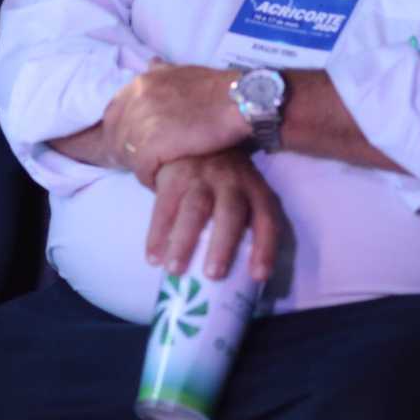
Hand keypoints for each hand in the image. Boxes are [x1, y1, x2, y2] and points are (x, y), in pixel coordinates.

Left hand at [102, 61, 248, 188]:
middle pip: (115, 133)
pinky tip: (159, 180)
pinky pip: (141, 167)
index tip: (132, 145)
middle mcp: (137, 98)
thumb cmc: (219, 89)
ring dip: (136, 165)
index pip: (114, 112)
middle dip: (123, 150)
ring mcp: (142, 120)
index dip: (121, 131)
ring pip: (126, 152)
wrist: (242, 100)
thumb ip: (162, 72)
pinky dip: (148, 177)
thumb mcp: (183, 71)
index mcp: (141, 82)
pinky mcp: (152, 144)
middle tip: (139, 163)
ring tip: (149, 173)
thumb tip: (152, 63)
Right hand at [145, 150, 284, 281]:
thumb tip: (243, 277)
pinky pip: (163, 207)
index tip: (258, 276)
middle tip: (213, 274)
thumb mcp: (244, 193)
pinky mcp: (173, 176)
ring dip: (184, 241)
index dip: (264, 248)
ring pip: (194, 209)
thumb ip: (246, 224)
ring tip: (175, 269)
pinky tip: (153, 257)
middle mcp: (230, 182)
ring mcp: (200, 177)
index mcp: (254, 190)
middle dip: (222, 245)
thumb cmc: (224, 183)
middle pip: (229, 213)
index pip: (266, 220)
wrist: (193, 142)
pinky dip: (157, 234)